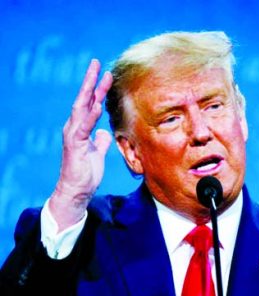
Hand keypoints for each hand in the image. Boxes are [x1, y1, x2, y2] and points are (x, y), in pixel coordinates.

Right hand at [48, 59, 112, 229]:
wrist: (77, 189)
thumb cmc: (86, 172)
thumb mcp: (98, 153)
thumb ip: (101, 140)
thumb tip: (105, 132)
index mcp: (81, 127)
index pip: (89, 103)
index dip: (96, 87)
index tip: (104, 72)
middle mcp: (75, 127)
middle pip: (83, 99)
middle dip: (90, 81)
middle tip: (96, 63)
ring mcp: (74, 134)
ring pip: (82, 108)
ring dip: (91, 92)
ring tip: (99, 77)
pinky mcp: (75, 144)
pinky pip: (83, 127)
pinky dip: (90, 115)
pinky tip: (96, 105)